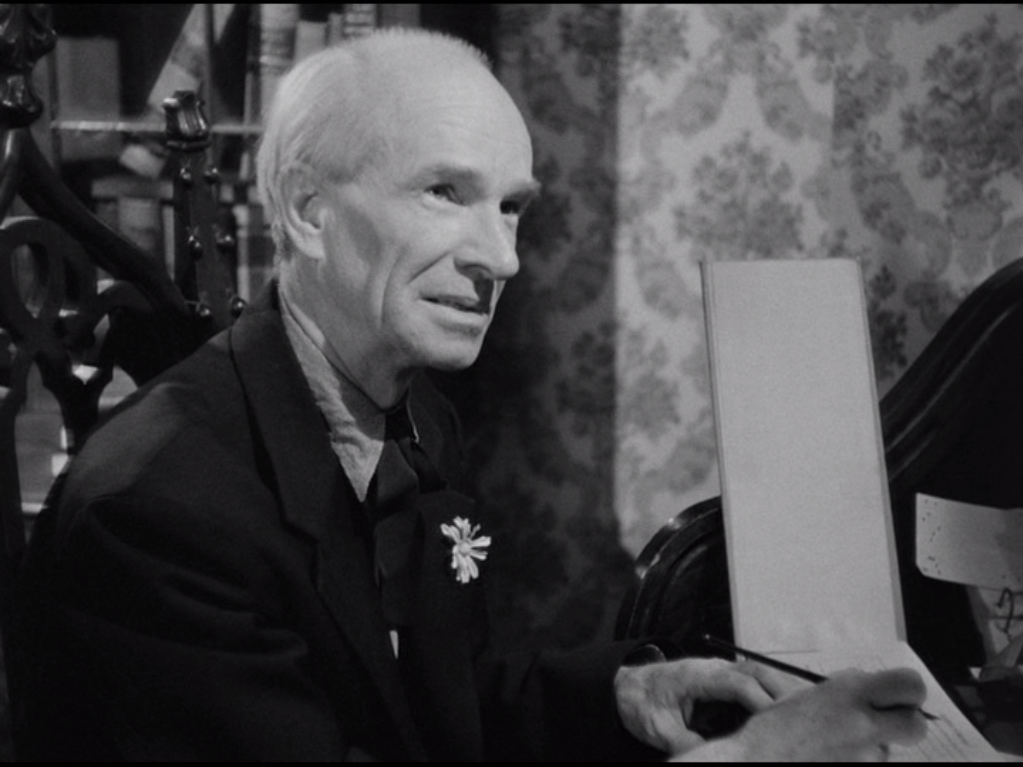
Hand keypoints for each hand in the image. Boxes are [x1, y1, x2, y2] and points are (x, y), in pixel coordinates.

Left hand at [614, 657, 800, 753]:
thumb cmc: (641, 703)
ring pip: (762, 672)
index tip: (780, 724)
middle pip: (758, 672)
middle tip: (808, 718)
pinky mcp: (724, 678)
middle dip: (784, 692)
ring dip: (784, 689)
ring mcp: (720, 670)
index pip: (739, 683)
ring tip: (809, 713)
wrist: (626, 686)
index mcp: (697, 676)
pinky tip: (791, 709)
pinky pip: (756, 679)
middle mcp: (713, 668)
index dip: (762, 702)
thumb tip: (717, 757)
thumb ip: (689, 743)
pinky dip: (775, 691)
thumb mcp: (659, 730)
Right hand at [672, 668, 928, 761]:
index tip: (899, 695)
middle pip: (915, 725)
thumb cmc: (775, 730)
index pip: (909, 685)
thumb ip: (845, 689)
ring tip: (835, 747)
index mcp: (849, 693)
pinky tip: (829, 759)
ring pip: (887, 750)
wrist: (757, 763)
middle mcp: (862, 724)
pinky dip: (855, 762)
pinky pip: (869, 766)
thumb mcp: (809, 695)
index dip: (909, 691)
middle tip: (884, 724)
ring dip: (871, 748)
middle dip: (905, 724)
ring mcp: (864, 757)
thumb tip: (871, 686)